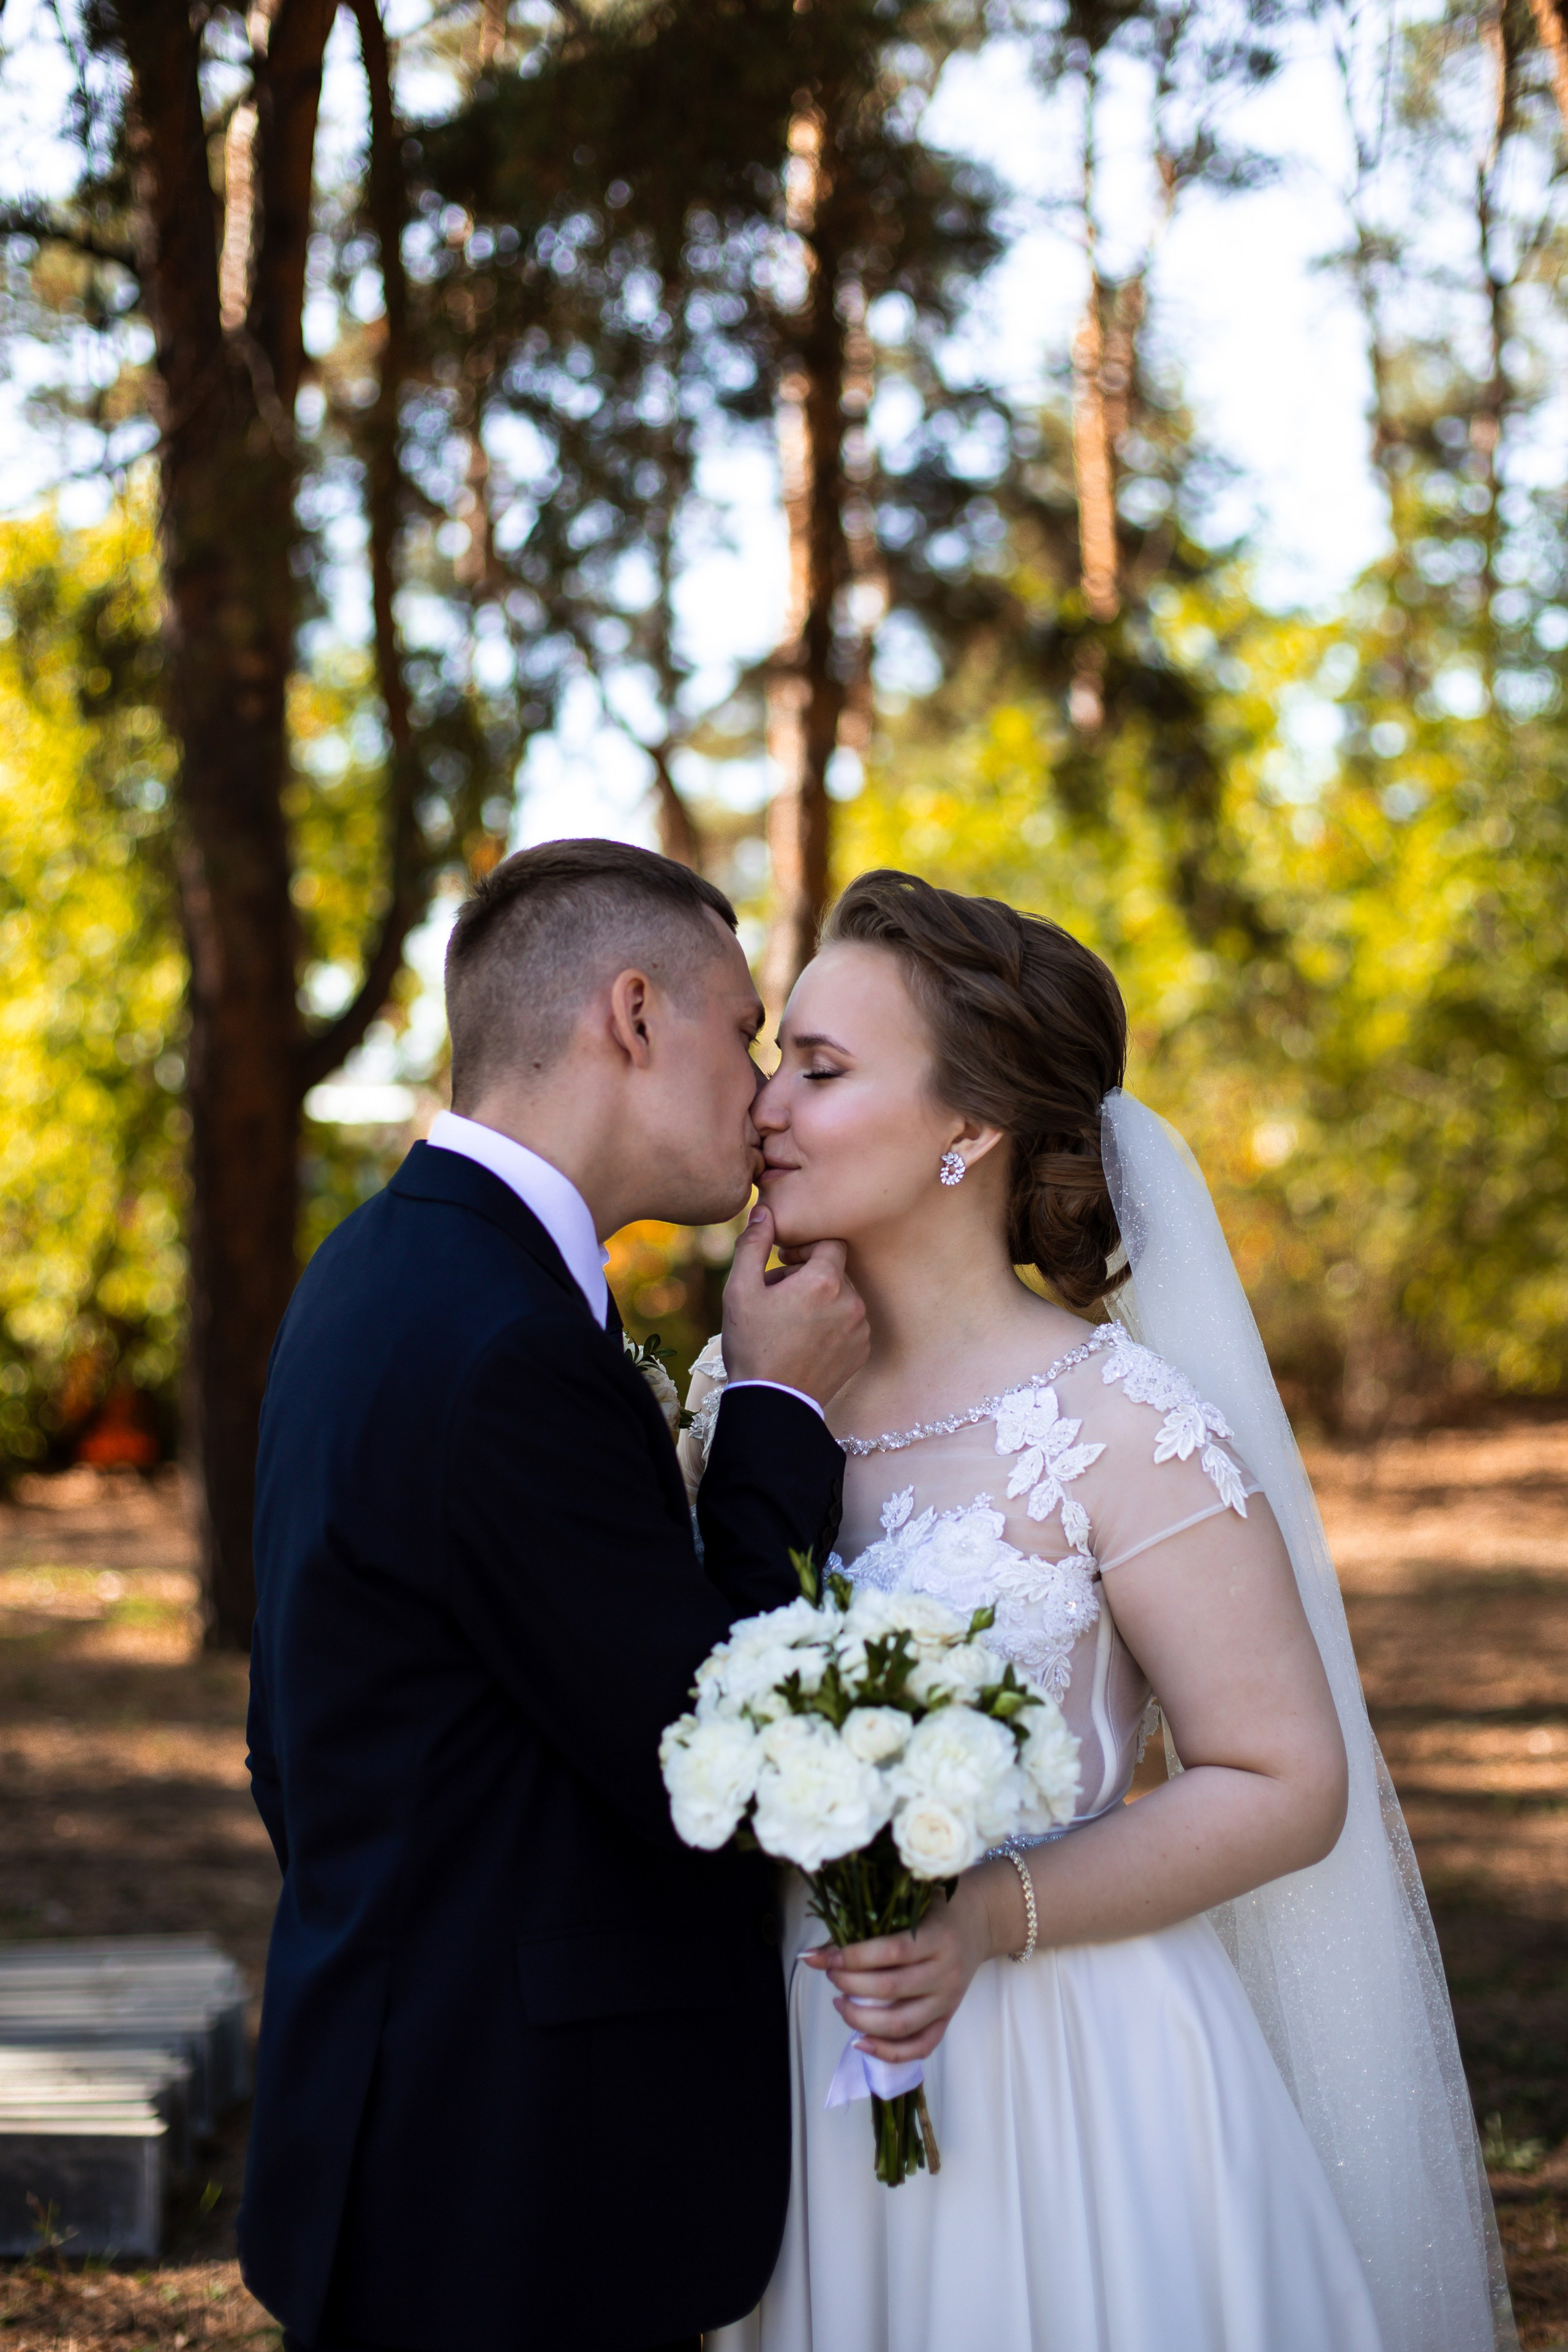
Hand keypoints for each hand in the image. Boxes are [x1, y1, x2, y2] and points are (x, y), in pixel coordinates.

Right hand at [721, 1202, 868, 1405]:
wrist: (773, 1402)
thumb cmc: (752, 1344)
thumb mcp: (740, 1290)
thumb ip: (753, 1244)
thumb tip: (764, 1210)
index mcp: (825, 1281)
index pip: (829, 1242)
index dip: (805, 1247)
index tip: (783, 1261)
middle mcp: (851, 1302)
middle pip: (834, 1270)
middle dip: (808, 1275)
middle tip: (777, 1297)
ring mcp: (860, 1329)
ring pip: (841, 1297)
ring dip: (819, 1300)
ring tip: (789, 1321)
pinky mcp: (861, 1351)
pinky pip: (848, 1323)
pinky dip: (830, 1324)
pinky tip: (804, 1341)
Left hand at [803, 1863, 1018, 2062]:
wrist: (981, 1921)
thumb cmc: (937, 1908)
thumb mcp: (908, 1905)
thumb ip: (864, 1927)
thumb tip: (811, 1957)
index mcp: (937, 1938)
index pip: (892, 1953)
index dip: (856, 1958)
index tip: (831, 1958)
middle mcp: (945, 1972)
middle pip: (892, 1989)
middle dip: (852, 1986)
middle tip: (833, 1976)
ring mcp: (948, 2000)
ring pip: (902, 2023)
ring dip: (862, 2020)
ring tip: (840, 2004)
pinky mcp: (947, 2018)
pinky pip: (920, 2046)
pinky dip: (888, 2051)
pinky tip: (861, 2042)